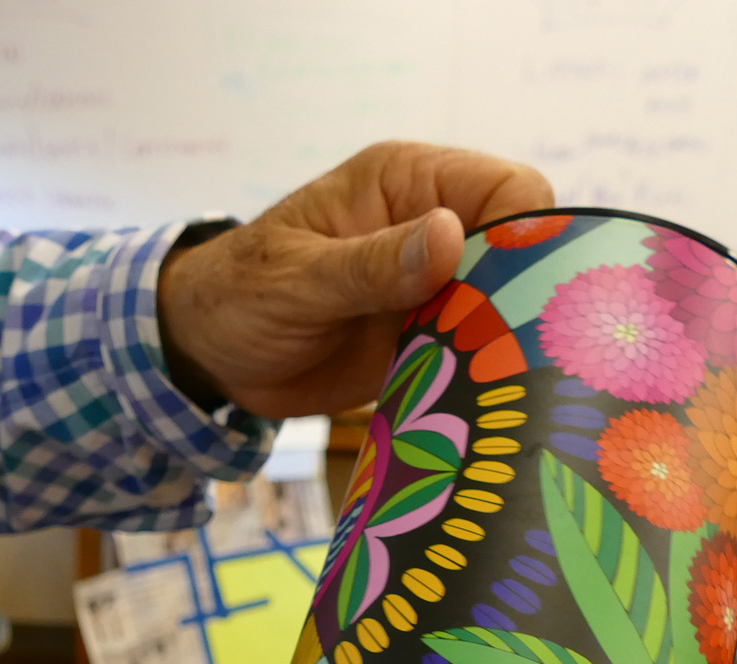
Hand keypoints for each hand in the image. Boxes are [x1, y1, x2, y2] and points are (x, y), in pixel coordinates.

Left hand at [158, 141, 553, 418]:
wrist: (209, 356)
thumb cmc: (238, 293)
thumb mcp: (297, 279)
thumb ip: (372, 264)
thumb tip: (452, 237)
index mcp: (409, 183)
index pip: (508, 189)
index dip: (527, 235)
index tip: (514, 292)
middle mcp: (434, 228)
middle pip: (524, 253)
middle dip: (525, 301)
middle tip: (509, 354)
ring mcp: (437, 288)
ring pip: (509, 309)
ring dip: (506, 348)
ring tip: (497, 389)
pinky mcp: (431, 339)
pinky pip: (478, 355)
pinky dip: (482, 380)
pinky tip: (478, 408)